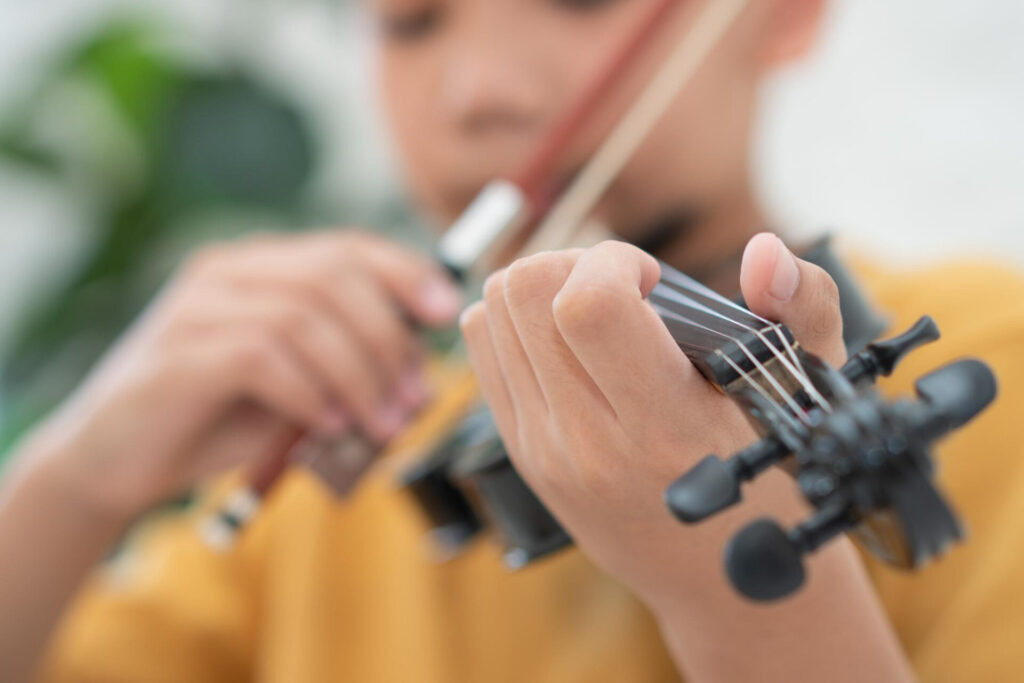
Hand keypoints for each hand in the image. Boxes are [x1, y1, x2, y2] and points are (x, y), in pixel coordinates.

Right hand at [23, 229, 460, 520]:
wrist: (113, 462)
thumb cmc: (215, 420)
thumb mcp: (297, 386)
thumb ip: (346, 366)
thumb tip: (421, 371)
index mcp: (261, 267)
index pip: (347, 247)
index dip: (405, 272)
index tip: (447, 311)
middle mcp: (228, 272)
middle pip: (334, 276)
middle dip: (389, 338)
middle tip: (414, 396)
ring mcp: (197, 308)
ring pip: (305, 317)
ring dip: (358, 375)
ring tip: (380, 423)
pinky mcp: (178, 355)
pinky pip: (262, 357)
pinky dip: (309, 392)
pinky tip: (325, 426)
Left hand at [459, 234, 845, 607]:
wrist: (724, 587)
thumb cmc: (770, 486)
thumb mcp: (807, 394)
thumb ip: (802, 308)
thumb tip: (762, 250)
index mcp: (665, 429)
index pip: (588, 306)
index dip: (614, 262)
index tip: (652, 280)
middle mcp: (589, 444)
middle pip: (524, 293)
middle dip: (573, 262)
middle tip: (621, 289)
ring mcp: (543, 452)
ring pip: (490, 313)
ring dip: (541, 289)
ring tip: (596, 312)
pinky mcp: (520, 453)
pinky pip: (481, 350)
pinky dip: (516, 323)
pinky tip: (569, 342)